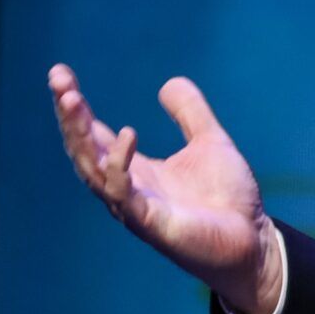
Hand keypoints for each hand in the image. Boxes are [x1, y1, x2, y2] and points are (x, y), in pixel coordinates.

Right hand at [49, 64, 281, 313]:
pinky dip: (119, 164)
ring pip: (92, 170)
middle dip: (68, 116)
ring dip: (78, 135)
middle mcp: (127, 188)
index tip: (60, 74)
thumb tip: (169, 83)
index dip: (74, 107)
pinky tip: (126, 135)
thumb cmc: (228, 198)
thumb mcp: (210, 142)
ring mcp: (135, 207)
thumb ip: (190, 113)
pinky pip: (124, 194)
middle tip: (59, 82)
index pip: (93, 135)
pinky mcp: (151, 223)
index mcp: (135, 169)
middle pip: (83, 150)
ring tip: (72, 99)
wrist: (254, 240)